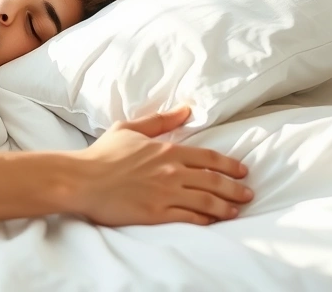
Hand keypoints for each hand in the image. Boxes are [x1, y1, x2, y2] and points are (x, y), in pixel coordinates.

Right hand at [70, 106, 252, 225]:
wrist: (83, 180)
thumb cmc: (103, 154)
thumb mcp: (130, 129)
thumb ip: (160, 120)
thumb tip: (186, 110)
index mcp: (167, 151)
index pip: (209, 158)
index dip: (229, 165)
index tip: (242, 171)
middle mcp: (171, 172)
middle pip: (213, 181)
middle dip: (235, 188)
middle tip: (248, 194)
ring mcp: (165, 194)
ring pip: (206, 201)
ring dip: (225, 206)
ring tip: (236, 210)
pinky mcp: (157, 214)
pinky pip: (189, 218)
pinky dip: (205, 220)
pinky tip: (213, 222)